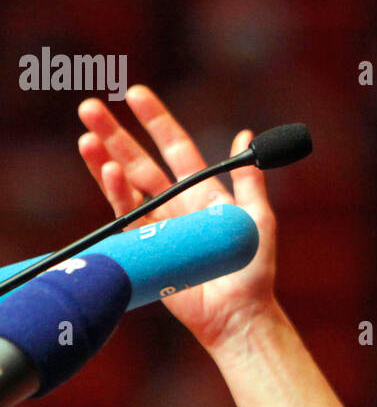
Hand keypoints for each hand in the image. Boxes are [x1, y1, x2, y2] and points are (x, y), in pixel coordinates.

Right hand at [77, 84, 278, 351]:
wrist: (240, 312)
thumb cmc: (252, 267)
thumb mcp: (259, 217)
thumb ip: (250, 179)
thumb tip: (246, 136)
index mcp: (203, 192)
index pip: (175, 148)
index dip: (156, 121)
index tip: (135, 94)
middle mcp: (176, 204)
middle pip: (140, 162)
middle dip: (115, 135)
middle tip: (90, 108)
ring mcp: (158, 226)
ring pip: (126, 186)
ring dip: (105, 161)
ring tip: (87, 136)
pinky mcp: (146, 248)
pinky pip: (127, 217)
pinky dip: (117, 194)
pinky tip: (108, 172)